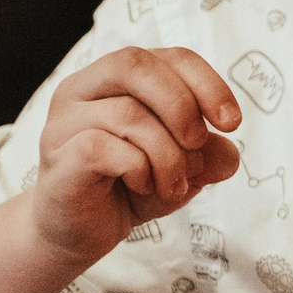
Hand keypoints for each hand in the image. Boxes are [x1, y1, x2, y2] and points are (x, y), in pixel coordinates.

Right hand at [33, 47, 242, 261]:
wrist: (80, 235)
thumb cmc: (130, 190)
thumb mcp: (184, 170)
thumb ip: (210, 155)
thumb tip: (228, 155)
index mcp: (116, 79)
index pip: (168, 57)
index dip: (207, 83)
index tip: (232, 123)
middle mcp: (82, 89)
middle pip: (136, 65)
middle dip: (182, 105)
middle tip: (198, 144)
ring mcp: (64, 121)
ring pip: (128, 113)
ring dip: (167, 154)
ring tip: (173, 185)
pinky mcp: (60, 156)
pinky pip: (105, 148)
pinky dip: (139, 169)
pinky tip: (143, 186)